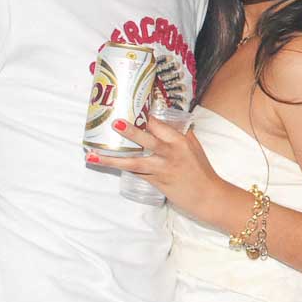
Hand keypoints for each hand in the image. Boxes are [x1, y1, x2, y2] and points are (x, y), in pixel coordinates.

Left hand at [85, 117, 225, 216]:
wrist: (207, 195)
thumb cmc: (201, 169)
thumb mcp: (194, 147)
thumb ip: (181, 133)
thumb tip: (169, 121)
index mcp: (180, 141)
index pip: (160, 125)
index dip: (145, 116)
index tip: (131, 107)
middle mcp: (170, 154)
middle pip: (148, 140)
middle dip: (131, 132)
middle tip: (115, 123)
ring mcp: (161, 169)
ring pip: (134, 162)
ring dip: (113, 159)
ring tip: (94, 155)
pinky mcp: (156, 182)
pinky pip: (136, 173)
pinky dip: (122, 168)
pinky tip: (105, 164)